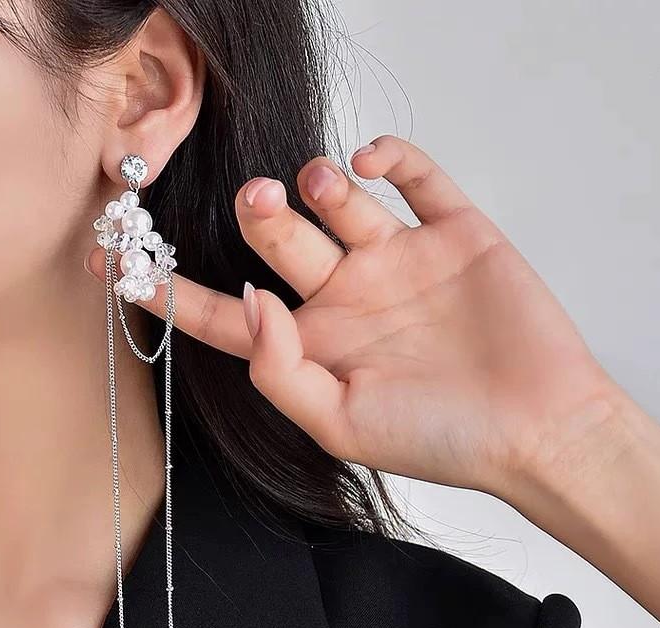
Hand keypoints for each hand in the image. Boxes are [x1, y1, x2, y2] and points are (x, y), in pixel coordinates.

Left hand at [87, 134, 616, 498]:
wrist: (537, 429)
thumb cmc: (440, 438)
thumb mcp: (340, 425)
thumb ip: (279, 368)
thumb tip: (247, 297)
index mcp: (314, 343)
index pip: (228, 312)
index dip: (173, 291)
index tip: (122, 262)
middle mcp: (348, 296)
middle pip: (278, 240)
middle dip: (257, 214)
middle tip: (258, 204)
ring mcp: (399, 260)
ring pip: (337, 197)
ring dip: (314, 181)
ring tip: (317, 188)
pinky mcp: (453, 233)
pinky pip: (414, 176)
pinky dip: (388, 157)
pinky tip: (369, 163)